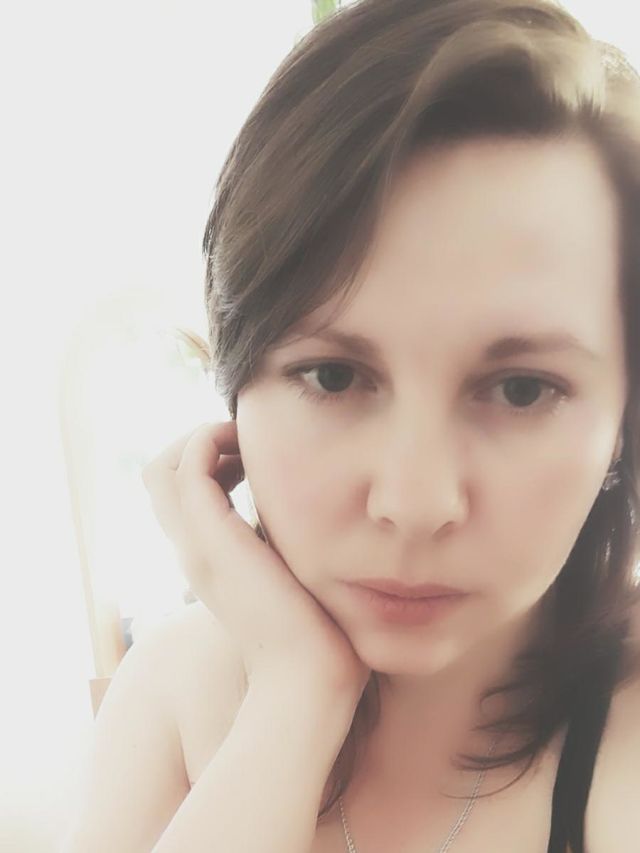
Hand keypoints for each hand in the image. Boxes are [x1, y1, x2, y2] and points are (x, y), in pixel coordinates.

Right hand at [141, 420, 370, 700]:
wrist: (307, 677)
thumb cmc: (317, 635)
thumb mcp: (298, 580)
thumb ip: (293, 553)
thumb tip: (322, 528)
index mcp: (209, 562)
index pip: (177, 498)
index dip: (206, 466)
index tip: (248, 460)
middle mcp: (191, 550)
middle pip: (159, 478)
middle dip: (197, 446)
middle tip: (243, 445)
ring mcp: (195, 543)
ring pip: (161, 468)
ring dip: (200, 439)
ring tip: (244, 442)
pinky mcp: (210, 536)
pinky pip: (187, 466)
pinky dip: (209, 441)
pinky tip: (249, 448)